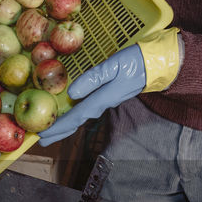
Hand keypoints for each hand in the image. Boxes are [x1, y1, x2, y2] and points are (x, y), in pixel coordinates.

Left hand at [37, 31, 181, 144]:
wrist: (160, 62)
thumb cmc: (137, 62)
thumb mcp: (114, 66)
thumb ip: (94, 78)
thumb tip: (72, 93)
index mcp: (103, 98)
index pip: (76, 117)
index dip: (58, 126)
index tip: (42, 135)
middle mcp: (103, 103)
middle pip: (77, 121)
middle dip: (59, 131)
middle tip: (41, 140)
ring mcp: (107, 99)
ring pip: (82, 115)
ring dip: (66, 123)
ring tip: (52, 128)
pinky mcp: (109, 94)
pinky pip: (88, 107)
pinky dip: (76, 112)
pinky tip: (71, 110)